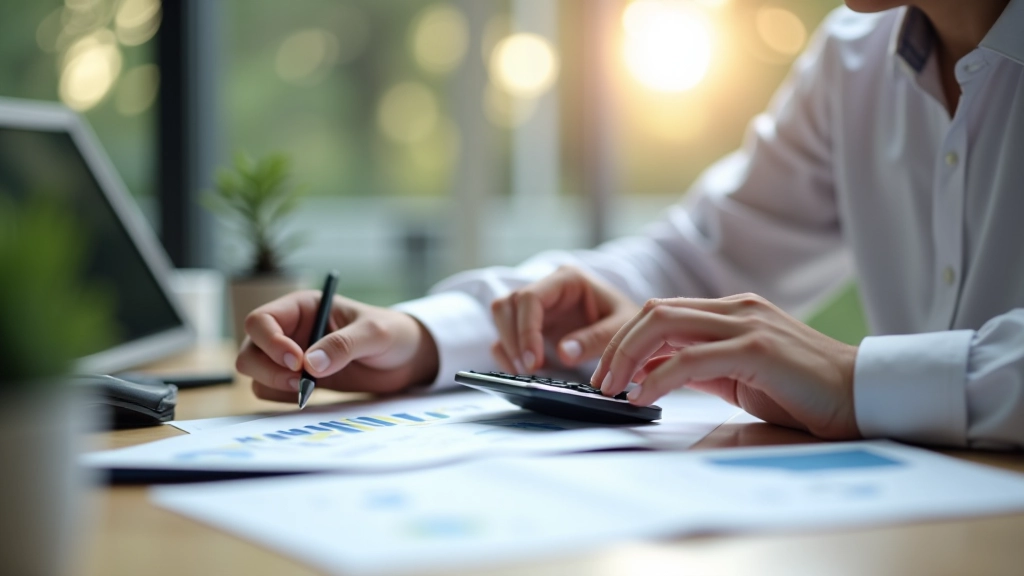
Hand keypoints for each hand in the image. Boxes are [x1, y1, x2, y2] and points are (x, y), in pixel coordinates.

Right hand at [235, 291, 438, 401]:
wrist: (408, 359)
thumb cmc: (393, 333)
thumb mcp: (375, 333)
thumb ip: (344, 345)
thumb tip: (310, 364)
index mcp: (302, 307)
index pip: (261, 321)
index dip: (270, 342)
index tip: (297, 361)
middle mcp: (290, 331)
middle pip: (250, 350)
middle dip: (267, 368)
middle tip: (301, 381)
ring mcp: (291, 358)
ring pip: (255, 373)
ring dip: (273, 383)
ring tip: (308, 388)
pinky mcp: (299, 381)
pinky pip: (272, 391)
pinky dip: (283, 397)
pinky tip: (309, 395)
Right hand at [490, 265, 639, 372]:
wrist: (634, 330)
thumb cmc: (630, 322)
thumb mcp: (621, 328)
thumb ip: (595, 339)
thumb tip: (563, 353)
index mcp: (567, 280)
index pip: (530, 297)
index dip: (526, 330)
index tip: (534, 361)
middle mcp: (547, 289)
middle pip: (508, 304)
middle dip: (512, 339)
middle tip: (529, 370)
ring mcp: (537, 307)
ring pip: (501, 316)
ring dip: (507, 345)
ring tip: (526, 372)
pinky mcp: (532, 325)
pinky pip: (505, 334)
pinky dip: (507, 353)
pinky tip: (524, 371)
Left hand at [592, 293, 860, 439]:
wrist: (861, 396)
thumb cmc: (802, 391)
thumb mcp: (737, 375)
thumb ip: (696, 367)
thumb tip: (647, 374)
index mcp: (731, 311)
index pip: (661, 312)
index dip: (625, 340)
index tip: (606, 373)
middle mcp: (735, 309)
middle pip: (654, 312)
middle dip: (616, 346)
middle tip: (600, 381)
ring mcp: (746, 324)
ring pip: (664, 324)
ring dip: (627, 357)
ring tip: (613, 388)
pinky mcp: (757, 349)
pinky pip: (691, 358)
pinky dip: (658, 377)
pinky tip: (643, 397)